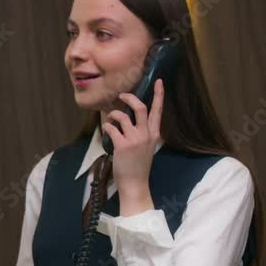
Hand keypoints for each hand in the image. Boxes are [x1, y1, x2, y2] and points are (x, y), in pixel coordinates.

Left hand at [102, 79, 162, 215]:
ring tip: (110, 118)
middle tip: (122, 95)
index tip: (159, 81)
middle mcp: (146, 134)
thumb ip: (143, 133)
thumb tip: (130, 119)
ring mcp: (135, 139)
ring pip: (123, 116)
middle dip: (129, 98)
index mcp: (154, 133)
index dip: (158, 95)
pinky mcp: (123, 145)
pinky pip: (112, 128)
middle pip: (140, 107)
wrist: (135, 184)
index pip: (158, 111)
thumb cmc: (139, 166)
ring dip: (113, 114)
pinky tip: (106, 130)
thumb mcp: (147, 147)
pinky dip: (107, 127)